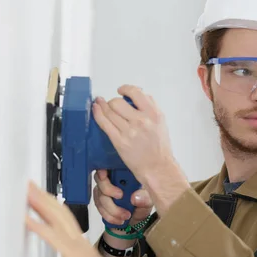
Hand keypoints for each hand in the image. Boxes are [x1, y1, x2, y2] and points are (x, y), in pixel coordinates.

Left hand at [25, 181, 114, 256]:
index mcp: (77, 250)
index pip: (60, 223)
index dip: (47, 210)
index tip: (34, 199)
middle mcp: (77, 243)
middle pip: (59, 214)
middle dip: (43, 199)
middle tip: (28, 185)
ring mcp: (76, 246)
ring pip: (58, 217)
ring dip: (41, 203)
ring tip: (28, 189)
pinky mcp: (74, 254)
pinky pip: (53, 236)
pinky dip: (38, 225)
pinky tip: (26, 217)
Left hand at [93, 85, 189, 214]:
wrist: (157, 167)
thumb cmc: (159, 148)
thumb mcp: (161, 122)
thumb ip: (150, 107)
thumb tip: (137, 94)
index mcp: (154, 114)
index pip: (136, 92)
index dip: (125, 89)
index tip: (121, 90)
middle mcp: (142, 121)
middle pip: (118, 102)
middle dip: (113, 102)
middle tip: (113, 106)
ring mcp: (129, 131)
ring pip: (109, 111)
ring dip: (103, 107)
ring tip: (101, 105)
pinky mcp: (119, 141)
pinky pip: (104, 123)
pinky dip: (97, 114)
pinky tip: (96, 109)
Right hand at [93, 169, 152, 225]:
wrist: (135, 221)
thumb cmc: (142, 205)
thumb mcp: (148, 201)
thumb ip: (144, 199)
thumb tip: (135, 198)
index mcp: (125, 173)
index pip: (110, 164)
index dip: (104, 168)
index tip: (105, 175)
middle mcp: (112, 179)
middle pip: (100, 179)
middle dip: (108, 190)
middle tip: (120, 197)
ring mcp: (104, 190)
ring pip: (100, 196)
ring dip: (111, 208)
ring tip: (125, 215)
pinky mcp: (100, 201)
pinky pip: (99, 207)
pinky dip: (108, 215)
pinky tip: (118, 219)